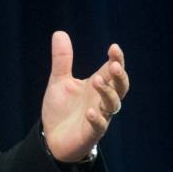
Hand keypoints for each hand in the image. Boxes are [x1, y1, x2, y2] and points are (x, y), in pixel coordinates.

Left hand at [39, 35, 128, 163]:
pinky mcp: (91, 133)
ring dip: (107, 93)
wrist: (51, 139)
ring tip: (96, 81)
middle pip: (120, 87)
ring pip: (113, 105)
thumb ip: (62, 60)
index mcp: (97, 86)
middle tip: (114, 65)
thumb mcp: (59, 81)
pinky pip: (99, 126)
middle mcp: (102, 100)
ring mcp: (99, 117)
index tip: (114, 47)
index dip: (117, 59)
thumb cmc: (61, 110)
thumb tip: (60, 32)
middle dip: (119, 76)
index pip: (113, 70)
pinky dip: (97, 118)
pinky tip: (89, 112)